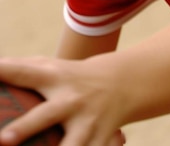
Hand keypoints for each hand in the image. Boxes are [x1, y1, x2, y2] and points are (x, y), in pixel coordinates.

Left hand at [0, 56, 127, 145]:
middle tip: (3, 139)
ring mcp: (86, 122)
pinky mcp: (100, 140)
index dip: (4, 72)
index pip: (24, 73)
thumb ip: (18, 69)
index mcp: (54, 77)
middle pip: (47, 114)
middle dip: (25, 128)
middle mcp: (70, 100)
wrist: (120, 83)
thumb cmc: (68, 77)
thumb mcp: (49, 67)